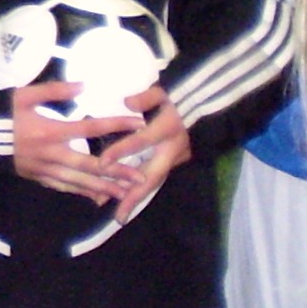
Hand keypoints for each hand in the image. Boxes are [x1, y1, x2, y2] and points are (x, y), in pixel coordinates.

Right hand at [11, 83, 140, 205]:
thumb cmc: (2, 113)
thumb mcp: (24, 95)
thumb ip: (54, 91)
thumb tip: (83, 86)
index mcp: (51, 131)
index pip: (90, 128)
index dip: (115, 125)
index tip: (139, 124)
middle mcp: (51, 154)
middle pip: (90, 165)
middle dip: (117, 172)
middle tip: (141, 177)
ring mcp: (44, 169)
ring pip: (79, 181)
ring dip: (103, 188)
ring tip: (125, 194)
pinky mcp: (36, 177)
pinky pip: (62, 187)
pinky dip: (80, 192)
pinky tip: (95, 197)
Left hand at [93, 85, 190, 223]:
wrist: (205, 102)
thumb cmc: (178, 95)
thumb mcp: (163, 91)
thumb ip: (147, 97)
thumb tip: (128, 102)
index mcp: (168, 128)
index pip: (141, 141)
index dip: (121, 152)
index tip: (101, 164)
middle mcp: (173, 148)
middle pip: (152, 176)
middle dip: (134, 196)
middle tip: (118, 217)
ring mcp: (176, 157)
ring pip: (154, 180)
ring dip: (136, 196)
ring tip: (118, 214)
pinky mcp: (174, 160)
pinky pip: (155, 176)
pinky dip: (141, 188)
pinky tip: (125, 197)